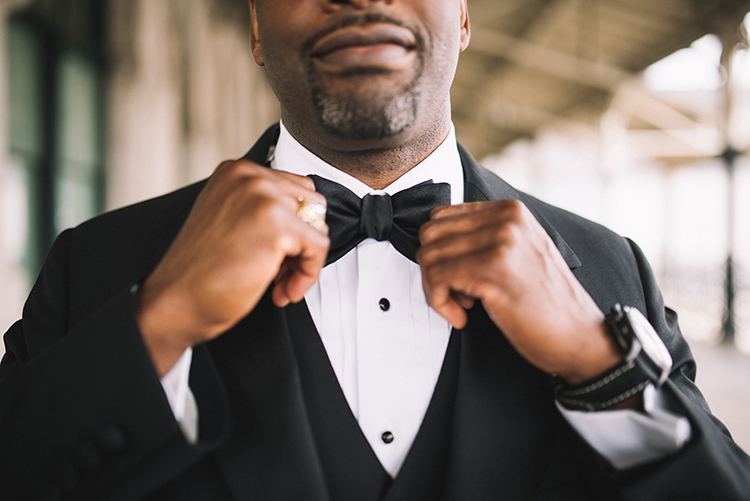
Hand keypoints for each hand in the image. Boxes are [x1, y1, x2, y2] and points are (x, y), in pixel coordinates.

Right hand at [136, 160, 328, 374]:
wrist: (176, 301)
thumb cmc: (202, 271)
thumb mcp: (231, 220)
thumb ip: (263, 209)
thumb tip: (310, 219)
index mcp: (237, 171)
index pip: (296, 189)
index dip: (294, 228)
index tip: (276, 257)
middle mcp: (250, 176)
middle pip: (312, 205)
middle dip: (301, 242)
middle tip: (278, 273)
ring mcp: (264, 197)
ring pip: (318, 226)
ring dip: (304, 261)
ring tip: (278, 283)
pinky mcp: (277, 225)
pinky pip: (319, 248)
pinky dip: (307, 275)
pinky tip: (282, 292)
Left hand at [418, 199, 621, 385]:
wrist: (581, 337)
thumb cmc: (546, 303)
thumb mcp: (518, 253)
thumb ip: (484, 238)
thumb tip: (436, 241)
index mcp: (510, 210)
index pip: (442, 217)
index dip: (440, 252)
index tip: (457, 277)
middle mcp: (506, 218)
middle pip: (430, 234)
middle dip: (433, 269)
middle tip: (456, 294)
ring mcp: (501, 241)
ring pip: (429, 256)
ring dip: (436, 288)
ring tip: (464, 305)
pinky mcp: (493, 269)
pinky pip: (437, 278)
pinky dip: (440, 303)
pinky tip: (463, 317)